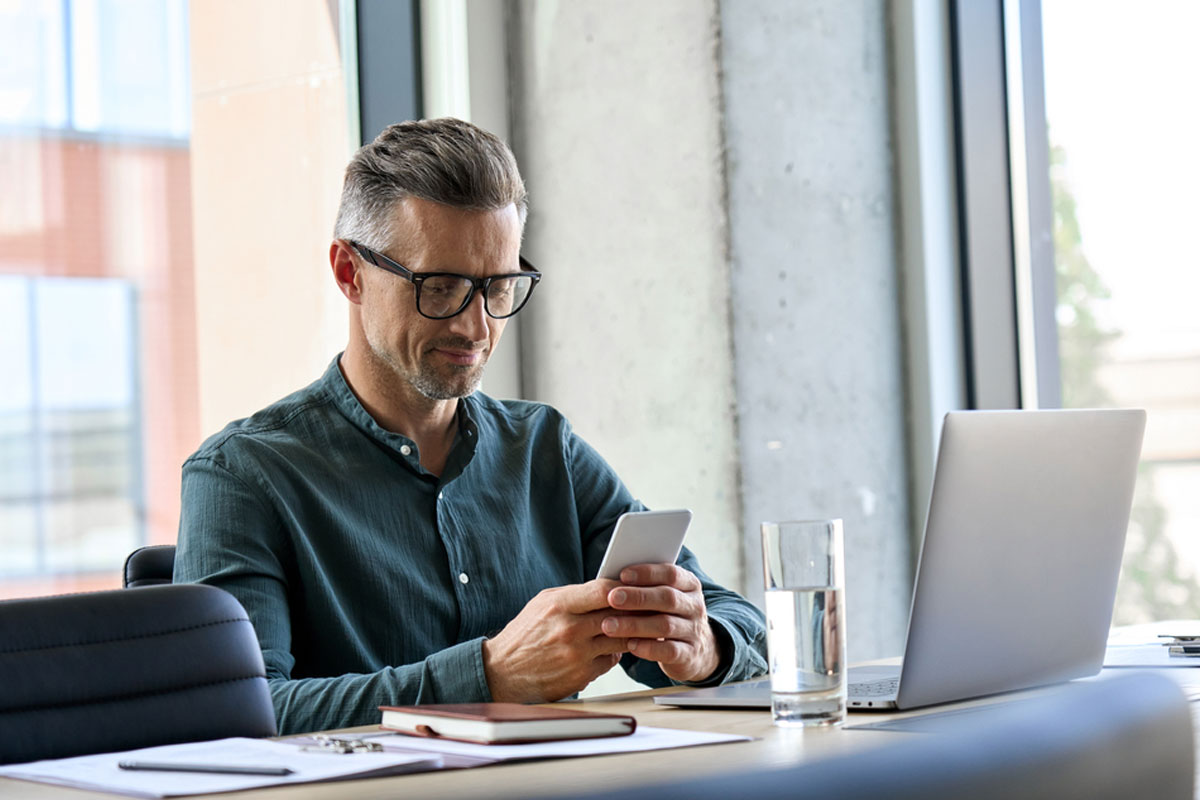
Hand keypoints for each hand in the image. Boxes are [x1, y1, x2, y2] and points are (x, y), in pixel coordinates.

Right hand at [482, 580, 628, 702]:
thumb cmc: (525, 634)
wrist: (502, 671)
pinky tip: (610, 647)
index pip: (603, 590)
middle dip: (634, 610)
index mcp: (560, 605)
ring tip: (632, 627)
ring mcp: (577, 654)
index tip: (631, 587)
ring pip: (621, 639)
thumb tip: (608, 589)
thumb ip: (575, 595)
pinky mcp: (581, 675)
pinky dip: (614, 653)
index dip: (623, 588)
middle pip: (618, 614)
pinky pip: (611, 660)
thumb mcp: (543, 603)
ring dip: (629, 633)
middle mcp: (570, 629)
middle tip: (644, 607)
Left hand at [600, 564, 721, 682]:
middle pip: (668, 598)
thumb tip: (612, 580)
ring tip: (609, 625)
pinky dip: (648, 648)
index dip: (647, 573)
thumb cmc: (668, 616)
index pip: (671, 574)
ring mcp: (694, 631)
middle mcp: (695, 606)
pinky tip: (630, 645)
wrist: (696, 650)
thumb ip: (645, 587)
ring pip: (665, 625)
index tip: (622, 575)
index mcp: (689, 585)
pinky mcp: (689, 654)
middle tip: (612, 598)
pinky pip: (669, 651)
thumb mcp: (663, 597)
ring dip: (635, 624)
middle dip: (638, 597)